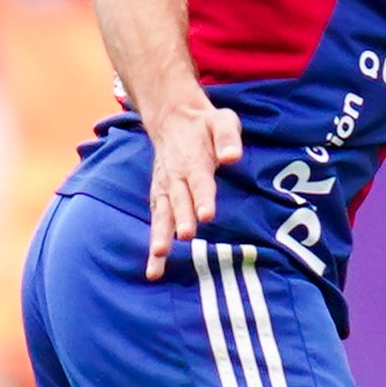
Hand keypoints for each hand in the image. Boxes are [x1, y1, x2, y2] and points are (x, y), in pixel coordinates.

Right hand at [142, 95, 242, 277]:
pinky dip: (154, 243)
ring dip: (160, 236)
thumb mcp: (222, 120)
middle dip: (182, 219)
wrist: (173, 119)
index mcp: (194, 160)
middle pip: (179, 200)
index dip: (203, 198)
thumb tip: (232, 157)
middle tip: (186, 237)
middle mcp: (176, 177)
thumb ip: (228, 137)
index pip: (200, 181)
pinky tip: (153, 267)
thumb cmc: (205, 125)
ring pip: (162, 214)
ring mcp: (165, 188)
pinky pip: (157, 220)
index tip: (206, 215)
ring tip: (158, 259)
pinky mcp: (160, 197)